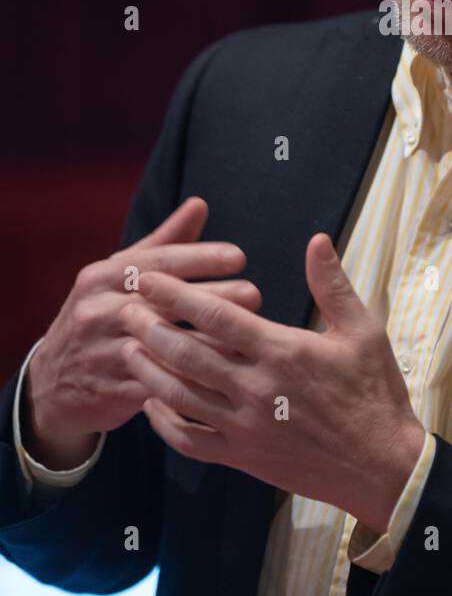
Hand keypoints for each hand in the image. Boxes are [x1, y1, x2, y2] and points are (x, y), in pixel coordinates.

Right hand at [25, 198, 260, 467]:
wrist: (52, 380)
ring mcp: (101, 353)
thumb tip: (199, 204)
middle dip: (211, 298)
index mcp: (101, 277)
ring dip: (208, 341)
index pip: (156, 263)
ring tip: (247, 335)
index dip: (198, 258)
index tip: (238, 257)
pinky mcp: (110, 391)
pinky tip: (224, 375)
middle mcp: (97, 311)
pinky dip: (191, 380)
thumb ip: (164, 242)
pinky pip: (157, 384)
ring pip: (162, 346)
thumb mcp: (119, 275)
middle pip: (162, 302)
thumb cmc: (100, 314)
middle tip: (254, 293)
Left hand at [120, 233, 425, 533]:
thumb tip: (316, 240)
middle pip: (186, 354)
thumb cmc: (375, 394)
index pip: (216, 317)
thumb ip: (332, 285)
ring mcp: (244, 427)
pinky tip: (152, 404)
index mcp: (282, 351)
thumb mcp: (363, 331)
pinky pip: (190, 441)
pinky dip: (164, 422)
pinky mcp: (243, 457)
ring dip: (149, 370)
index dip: (176, 294)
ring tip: (128, 347)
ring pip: (180, 396)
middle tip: (125, 308)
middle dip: (150, 327)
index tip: (149, 276)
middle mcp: (255, 389)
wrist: (381, 466)